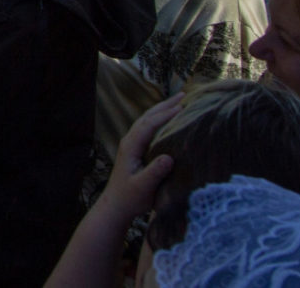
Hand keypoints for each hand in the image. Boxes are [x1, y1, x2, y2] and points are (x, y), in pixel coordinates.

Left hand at [97, 93, 181, 224]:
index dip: (165, 115)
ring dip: (162, 109)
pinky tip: (170, 118)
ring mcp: (132, 143)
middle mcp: (130, 140)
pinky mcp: (136, 149)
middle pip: (148, 117)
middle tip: (184, 95)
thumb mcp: (143, 187)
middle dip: (165, 105)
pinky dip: (160, 119)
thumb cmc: (130, 198)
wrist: (116, 205)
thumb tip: (168, 157)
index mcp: (131, 146)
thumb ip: (155, 172)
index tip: (182, 107)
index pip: (149, 125)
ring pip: (148, 120)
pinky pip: (149, 128)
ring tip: (179, 100)